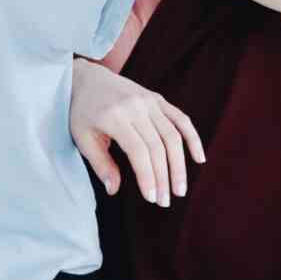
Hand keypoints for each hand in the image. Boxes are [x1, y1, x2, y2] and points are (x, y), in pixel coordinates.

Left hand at [69, 59, 204, 205]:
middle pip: (158, 146)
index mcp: (114, 117)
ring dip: (179, 165)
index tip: (152, 198)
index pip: (138, 151)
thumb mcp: (82, 138)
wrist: (87, 78)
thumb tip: (114, 190)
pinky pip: (181, 119)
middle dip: (164, 177)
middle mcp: (135, 107)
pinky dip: (192, 138)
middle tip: (166, 201)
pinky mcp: (158, 99)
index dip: (148, 176)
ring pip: (173, 136)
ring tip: (180, 189)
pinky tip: (199, 159)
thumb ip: (100, 164)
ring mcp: (149, 101)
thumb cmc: (81, 112)